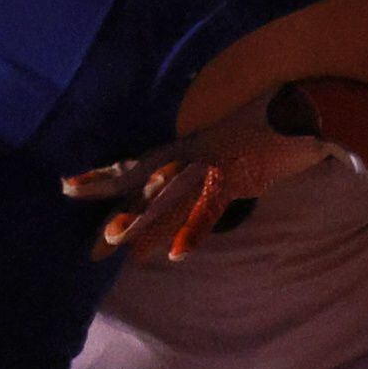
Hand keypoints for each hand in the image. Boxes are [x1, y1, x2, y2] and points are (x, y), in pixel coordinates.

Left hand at [67, 99, 342, 260]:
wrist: (301, 113)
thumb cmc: (264, 136)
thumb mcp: (222, 159)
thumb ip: (196, 185)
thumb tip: (170, 220)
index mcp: (184, 151)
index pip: (133, 165)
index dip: (100, 177)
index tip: (66, 186)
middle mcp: (188, 156)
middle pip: (140, 180)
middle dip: (111, 205)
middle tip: (86, 236)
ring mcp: (208, 166)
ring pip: (168, 196)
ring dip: (142, 218)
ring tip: (115, 240)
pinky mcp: (233, 177)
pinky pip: (207, 208)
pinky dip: (192, 231)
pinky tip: (175, 255)